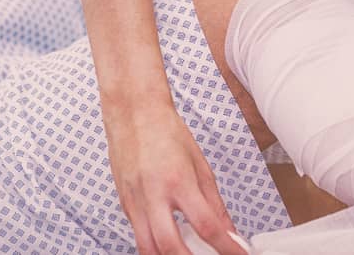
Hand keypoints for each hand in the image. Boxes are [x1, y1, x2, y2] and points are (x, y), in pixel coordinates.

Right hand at [105, 101, 247, 254]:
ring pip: (147, 248)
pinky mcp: (124, 204)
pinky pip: (138, 236)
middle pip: (170, 246)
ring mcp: (134, 202)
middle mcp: (153, 194)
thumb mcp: (199, 165)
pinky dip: (154, 247)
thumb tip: (229, 231)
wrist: (133, 113)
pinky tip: (169, 245)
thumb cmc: (166, 132)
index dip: (226, 248)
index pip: (207, 225)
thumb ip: (214, 204)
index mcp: (179, 181)